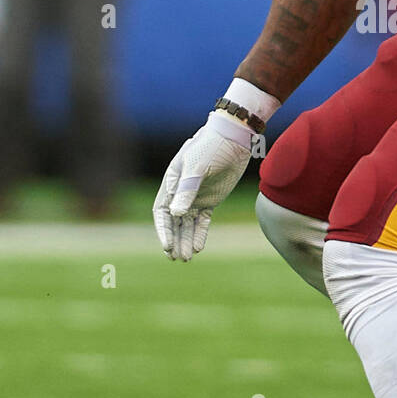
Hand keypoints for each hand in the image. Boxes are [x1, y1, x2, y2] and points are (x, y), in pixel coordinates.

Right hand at [153, 111, 254, 261]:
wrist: (234, 138)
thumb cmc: (211, 146)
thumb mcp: (197, 166)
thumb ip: (187, 189)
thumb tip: (176, 213)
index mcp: (172, 183)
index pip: (162, 212)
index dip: (163, 230)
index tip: (167, 246)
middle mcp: (181, 192)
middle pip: (174, 222)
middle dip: (175, 240)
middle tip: (177, 258)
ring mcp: (196, 197)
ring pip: (187, 224)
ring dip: (186, 240)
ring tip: (187, 258)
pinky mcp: (210, 200)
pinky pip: (202, 221)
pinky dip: (199, 233)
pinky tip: (199, 247)